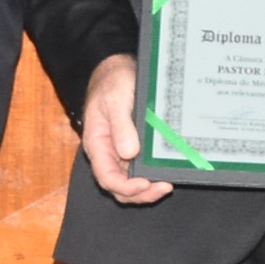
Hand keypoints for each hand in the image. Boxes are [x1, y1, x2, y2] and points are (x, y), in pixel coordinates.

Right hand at [79, 55, 172, 205]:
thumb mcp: (115, 99)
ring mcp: (120, 152)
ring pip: (130, 181)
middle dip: (140, 193)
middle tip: (164, 187)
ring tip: (167, 184)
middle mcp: (108, 152)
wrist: (117, 70)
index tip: (145, 184)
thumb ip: (121, 125)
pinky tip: (165, 172)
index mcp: (97, 144)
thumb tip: (129, 153)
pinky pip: (140, 169)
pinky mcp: (133, 147)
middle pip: (119, 186)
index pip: (107, 177)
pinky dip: (151, 175)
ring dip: (147, 188)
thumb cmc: (112, 82)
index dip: (125, 187)